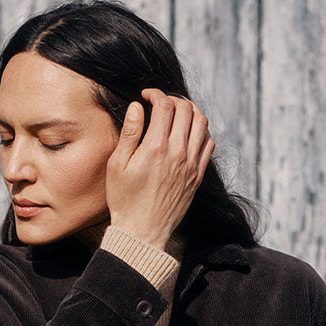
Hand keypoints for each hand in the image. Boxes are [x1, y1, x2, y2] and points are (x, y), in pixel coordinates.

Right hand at [105, 89, 214, 250]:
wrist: (142, 232)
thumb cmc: (124, 200)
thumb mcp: (117, 166)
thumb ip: (129, 133)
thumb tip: (137, 106)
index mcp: (155, 148)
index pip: (165, 105)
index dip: (155, 94)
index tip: (146, 96)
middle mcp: (178, 153)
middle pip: (186, 108)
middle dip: (172, 99)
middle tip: (160, 103)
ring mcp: (191, 165)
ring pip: (202, 122)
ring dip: (190, 111)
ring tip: (177, 113)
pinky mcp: (198, 176)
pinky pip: (209, 143)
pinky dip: (201, 131)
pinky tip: (188, 133)